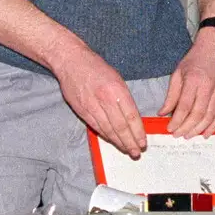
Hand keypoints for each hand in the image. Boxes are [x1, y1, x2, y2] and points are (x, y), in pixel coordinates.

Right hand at [48, 42, 146, 158]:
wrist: (71, 62)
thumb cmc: (96, 67)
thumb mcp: (117, 78)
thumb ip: (124, 98)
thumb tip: (133, 118)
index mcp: (117, 90)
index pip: (131, 116)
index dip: (137, 132)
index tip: (143, 142)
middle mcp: (105, 100)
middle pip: (120, 127)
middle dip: (130, 142)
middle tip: (137, 152)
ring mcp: (91, 106)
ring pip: (107, 130)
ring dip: (118, 142)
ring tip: (127, 150)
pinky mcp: (81, 111)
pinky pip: (96, 127)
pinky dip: (105, 136)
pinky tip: (112, 141)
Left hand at [159, 28, 214, 137]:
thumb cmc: (195, 59)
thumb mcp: (178, 73)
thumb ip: (171, 95)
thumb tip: (163, 112)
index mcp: (194, 81)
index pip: (184, 106)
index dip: (177, 120)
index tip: (170, 128)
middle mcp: (208, 87)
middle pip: (197, 114)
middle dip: (186, 128)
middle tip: (178, 135)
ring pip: (209, 117)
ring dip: (198, 129)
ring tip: (189, 135)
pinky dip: (214, 126)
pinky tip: (206, 133)